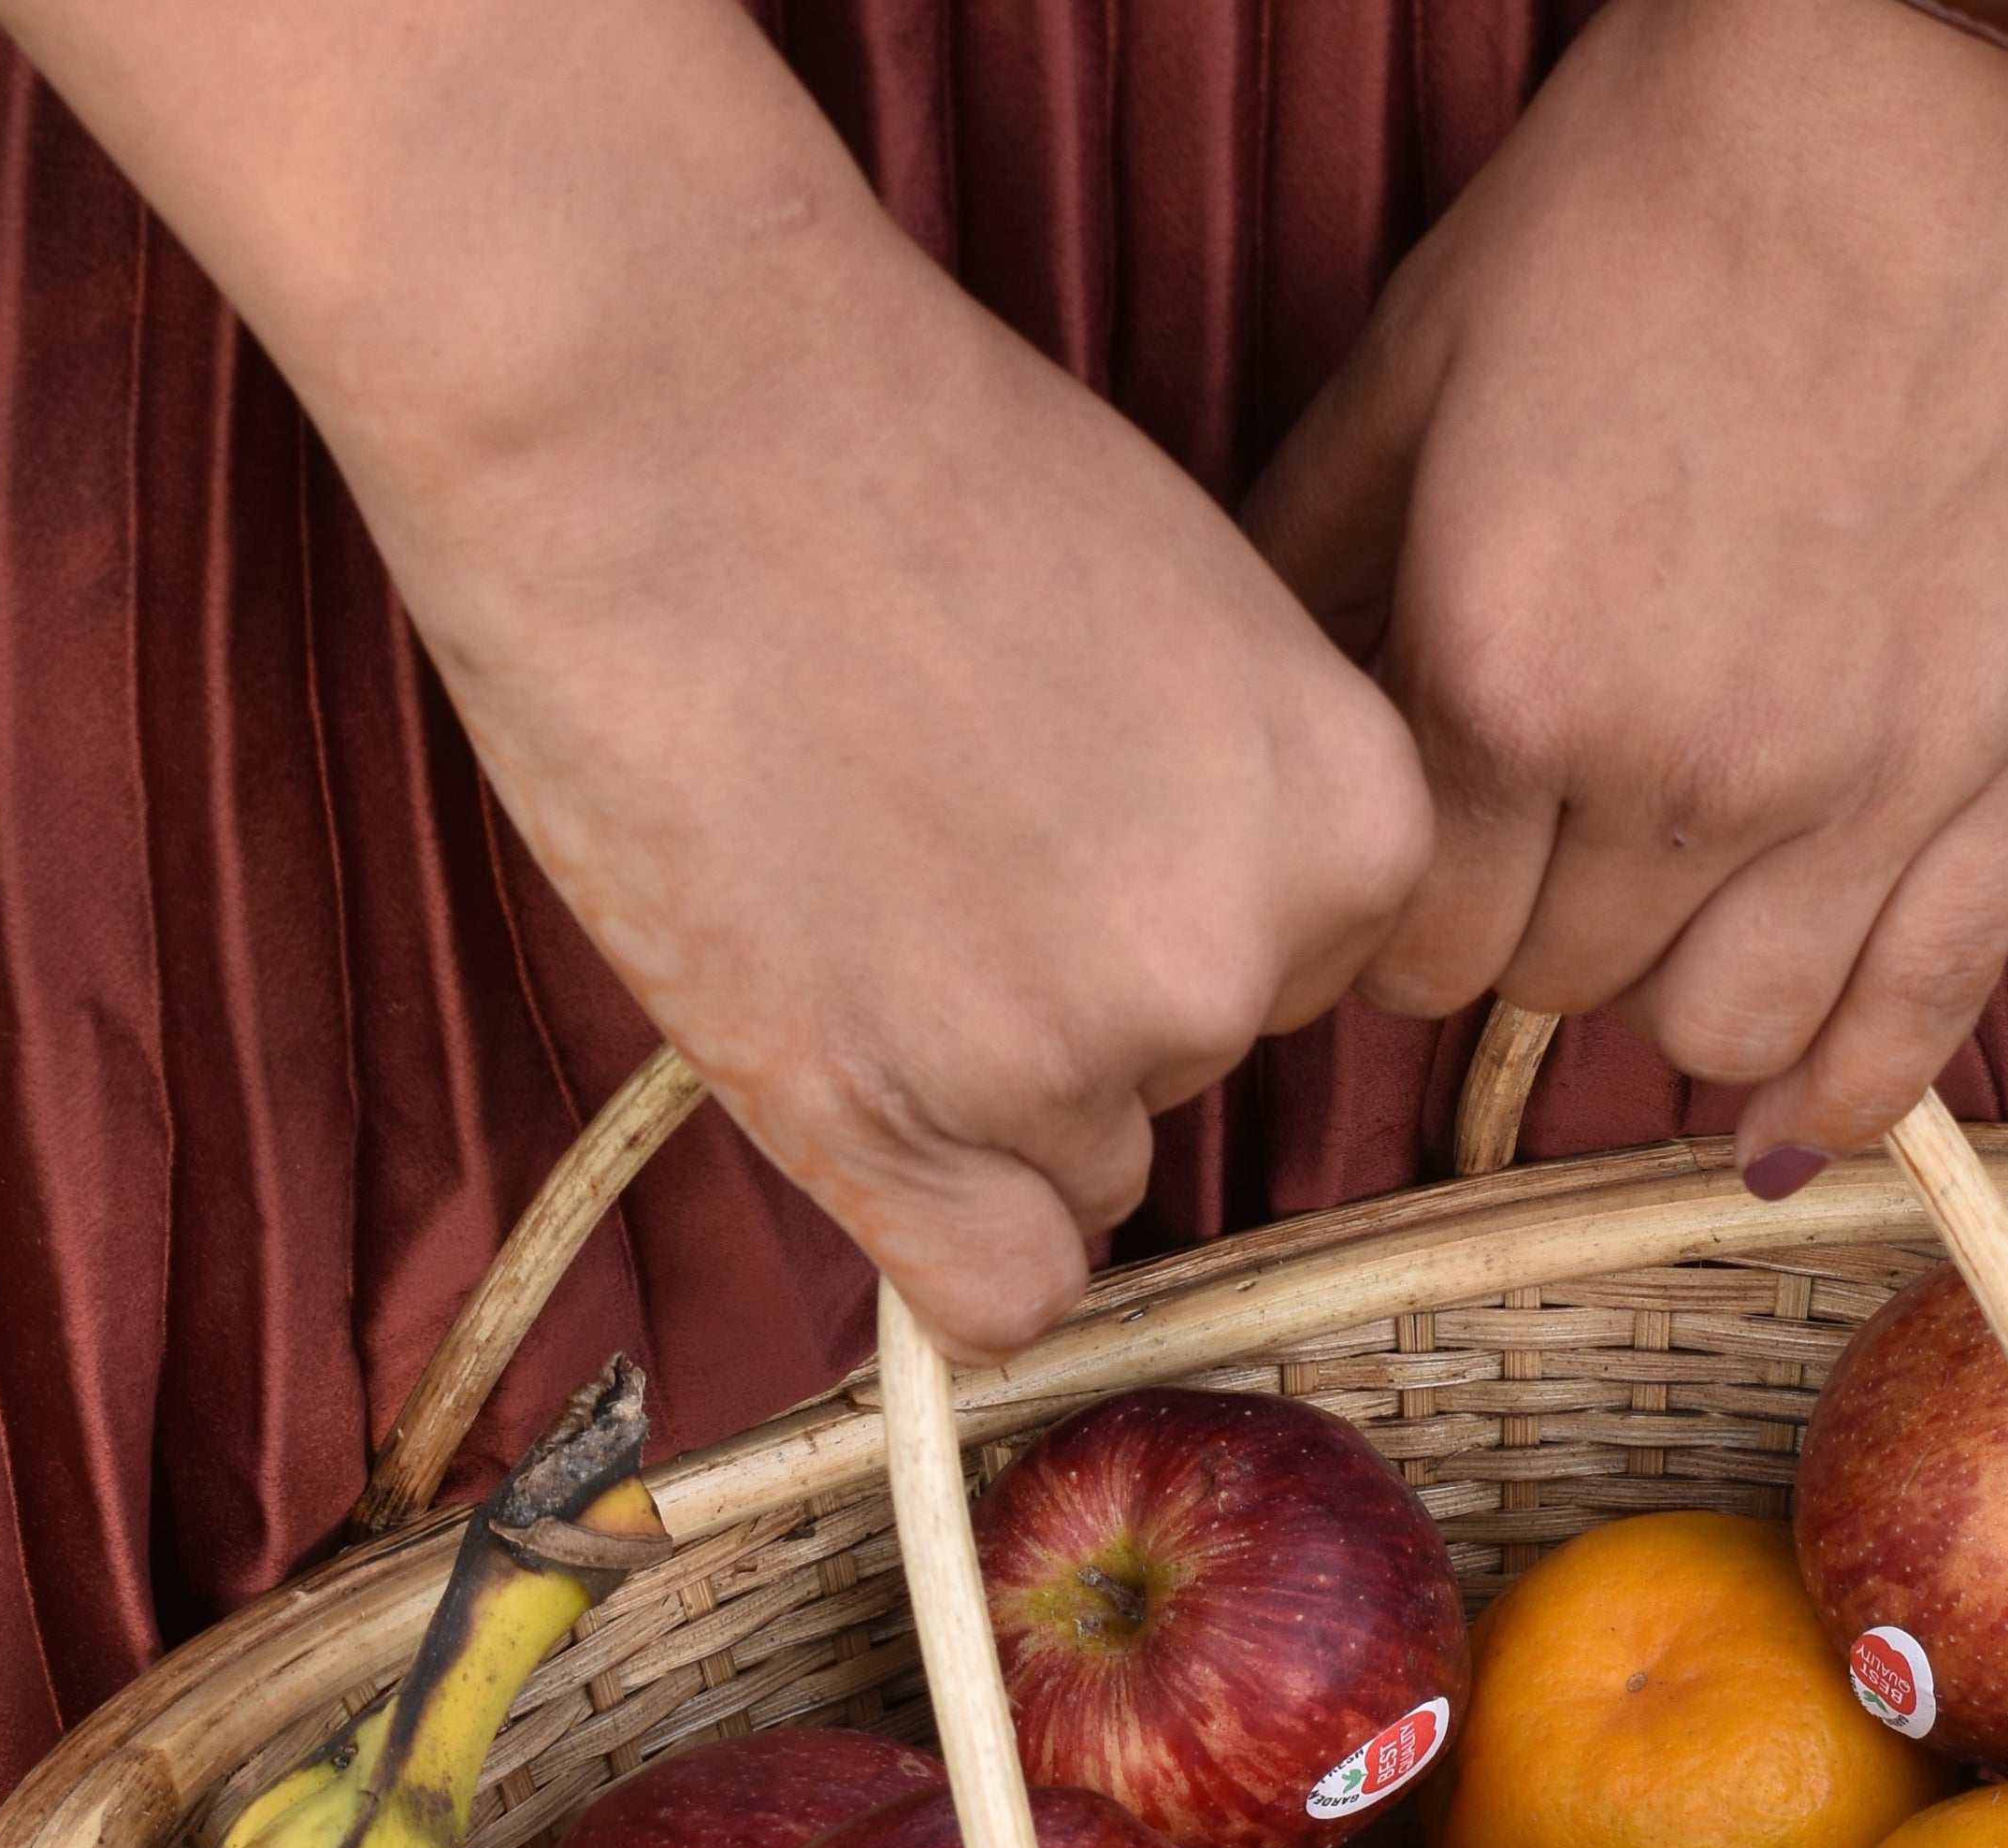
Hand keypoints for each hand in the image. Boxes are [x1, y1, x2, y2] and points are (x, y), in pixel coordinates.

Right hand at [0, 0, 1429, 1364]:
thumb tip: (1220, 960)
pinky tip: (859, 1103)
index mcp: (1358, 827)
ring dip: (974, 1081)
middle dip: (1071, 986)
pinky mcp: (894, 1129)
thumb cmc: (894, 451)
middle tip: (918, 824)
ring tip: (837, 877)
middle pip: (1182, 1066)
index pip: (1300, 971)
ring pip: (1072, 1163)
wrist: (649, 391)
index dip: (1165, 898)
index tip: (1054, 812)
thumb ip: (1237, 808)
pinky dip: (938, 1239)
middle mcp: (1242, 965)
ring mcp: (1067, 1061)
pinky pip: (993, 1296)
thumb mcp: (1185, 617)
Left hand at [1246, 0, 2007, 1187]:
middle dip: (1528, 943)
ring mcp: (1862, 793)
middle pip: (1556, 993)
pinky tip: (1782, 1134)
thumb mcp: (1422, 358)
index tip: (1419, 875)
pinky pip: (1919, 1018)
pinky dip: (1841, 1099)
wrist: (1956, 83)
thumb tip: (1260, 728)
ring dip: (1671, 1008)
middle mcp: (1679, 777)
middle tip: (1543, 862)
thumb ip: (1323, 570)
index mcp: (1507, 679)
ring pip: (1724, 1034)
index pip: (1410, 948)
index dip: (1399, 922)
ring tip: (1662, 934)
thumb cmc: (1671, 189)